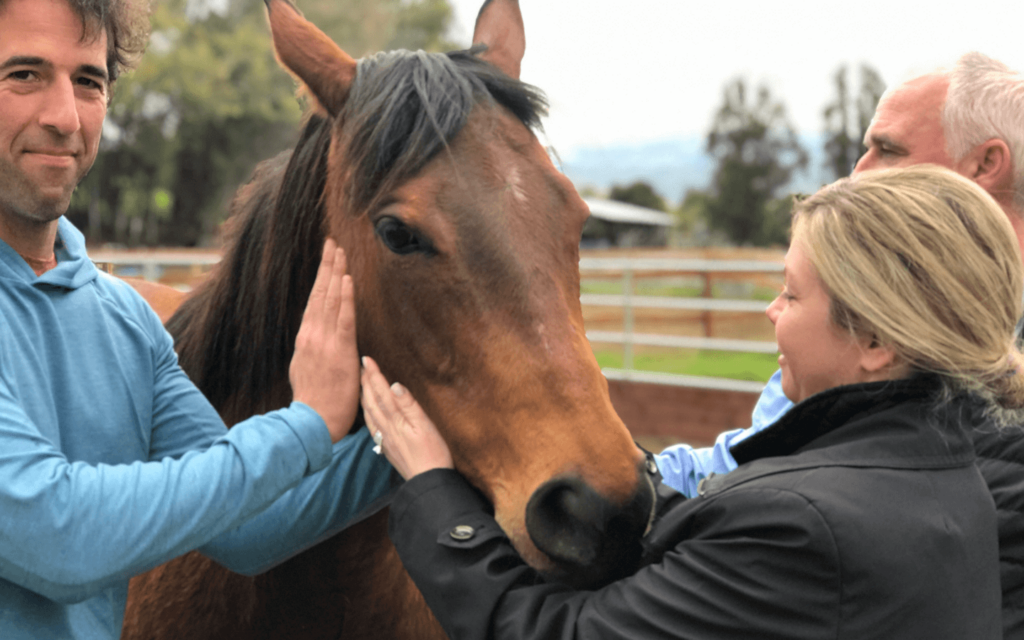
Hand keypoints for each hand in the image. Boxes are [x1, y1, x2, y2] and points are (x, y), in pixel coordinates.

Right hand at [289, 239, 359, 442]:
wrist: (313, 420)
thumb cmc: (315, 400)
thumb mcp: (307, 369)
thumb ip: (315, 350)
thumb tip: (319, 340)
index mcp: (305, 339)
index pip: (314, 302)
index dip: (321, 279)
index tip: (326, 260)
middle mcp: (312, 335)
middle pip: (320, 293)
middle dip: (327, 266)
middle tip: (332, 243)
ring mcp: (324, 340)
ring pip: (330, 299)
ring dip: (336, 273)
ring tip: (340, 251)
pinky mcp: (339, 349)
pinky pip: (344, 317)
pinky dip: (345, 296)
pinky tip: (347, 278)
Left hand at [360, 356, 453, 478]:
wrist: (428, 482)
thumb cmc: (433, 454)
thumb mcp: (425, 426)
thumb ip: (409, 405)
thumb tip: (395, 385)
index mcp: (395, 420)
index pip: (381, 392)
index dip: (374, 375)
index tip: (366, 359)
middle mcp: (385, 429)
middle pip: (371, 401)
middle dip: (365, 382)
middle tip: (362, 366)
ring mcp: (384, 439)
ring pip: (368, 413)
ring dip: (364, 396)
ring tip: (362, 384)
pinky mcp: (387, 447)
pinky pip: (371, 425)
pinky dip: (367, 413)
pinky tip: (369, 412)